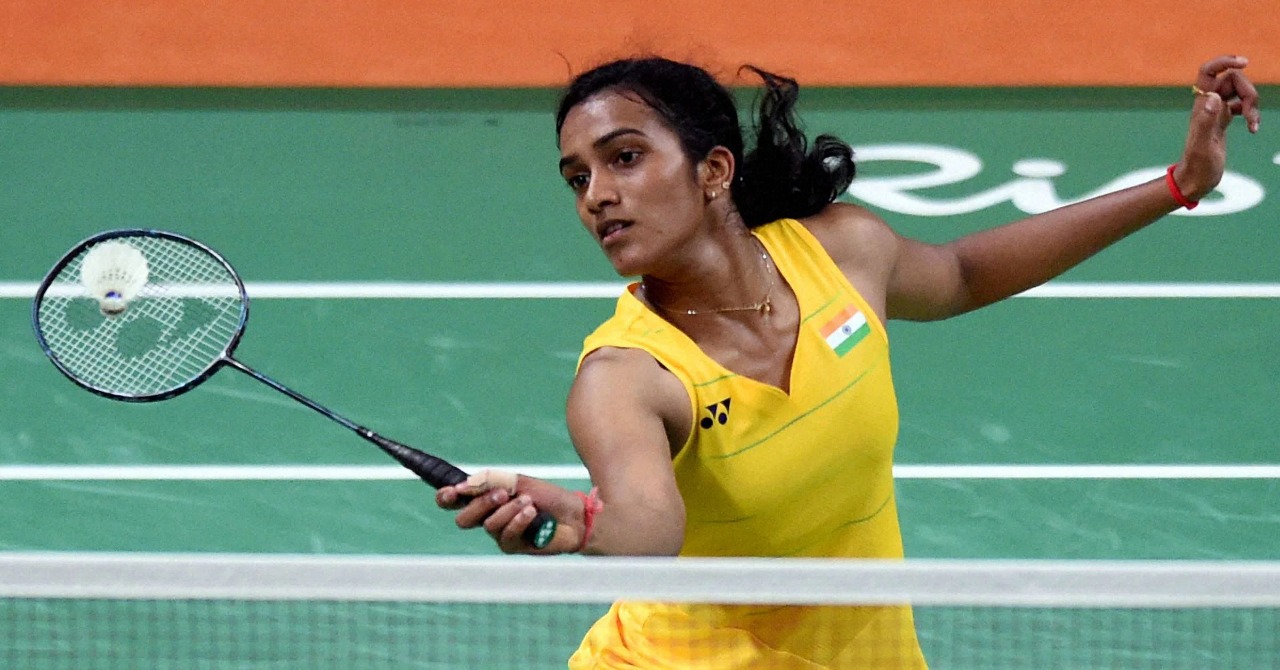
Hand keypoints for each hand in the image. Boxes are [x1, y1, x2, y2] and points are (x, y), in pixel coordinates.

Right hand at [436, 472, 585, 553]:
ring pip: (487, 525)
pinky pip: (505, 535)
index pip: (455, 503)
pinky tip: (532, 513)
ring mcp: (499, 535)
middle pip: (463, 519)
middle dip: (481, 504)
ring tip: (529, 502)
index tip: (451, 493)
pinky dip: (518, 520)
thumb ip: (489, 482)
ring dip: (508, 510)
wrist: (573, 513)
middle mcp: (488, 519)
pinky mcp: (513, 547)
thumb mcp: (517, 481)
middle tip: (502, 493)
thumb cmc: (546, 496)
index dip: (446, 498)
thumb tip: (461, 487)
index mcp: (485, 501)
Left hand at [1171, 55, 1260, 200]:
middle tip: (1250, 115)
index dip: (1224, 61)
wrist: (1193, 182)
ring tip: (1253, 126)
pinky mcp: (1222, 122)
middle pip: (1232, 80)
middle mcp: (1207, 105)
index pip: (1208, 72)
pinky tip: (1252, 129)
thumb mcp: (1203, 145)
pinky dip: (1251, 114)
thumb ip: (1207, 121)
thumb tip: (1214, 96)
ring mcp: (1215, 112)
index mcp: (1202, 106)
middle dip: (1249, 92)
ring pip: (1239, 92)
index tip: (1244, 62)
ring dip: (1253, 105)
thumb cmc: (1197, 167)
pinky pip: (1241, 106)